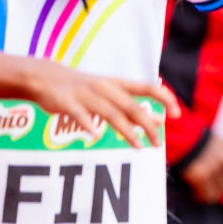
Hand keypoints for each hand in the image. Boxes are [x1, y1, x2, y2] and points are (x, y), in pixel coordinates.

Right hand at [23, 59, 176, 148]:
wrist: (45, 77)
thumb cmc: (84, 88)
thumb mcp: (110, 94)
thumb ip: (134, 107)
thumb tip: (160, 121)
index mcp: (118, 84)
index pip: (148, 87)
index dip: (164, 98)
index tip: (177, 114)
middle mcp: (105, 87)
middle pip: (131, 106)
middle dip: (147, 124)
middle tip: (159, 144)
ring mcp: (85, 95)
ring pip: (110, 112)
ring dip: (126, 129)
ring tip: (138, 146)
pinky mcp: (66, 102)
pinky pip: (79, 114)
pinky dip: (88, 124)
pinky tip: (97, 136)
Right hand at [180, 134, 222, 203]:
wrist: (181, 137)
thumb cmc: (197, 141)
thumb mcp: (218, 144)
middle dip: (218, 186)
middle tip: (209, 185)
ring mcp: (213, 169)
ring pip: (218, 192)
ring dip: (209, 192)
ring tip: (201, 189)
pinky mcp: (201, 176)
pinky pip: (206, 195)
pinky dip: (201, 196)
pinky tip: (195, 192)